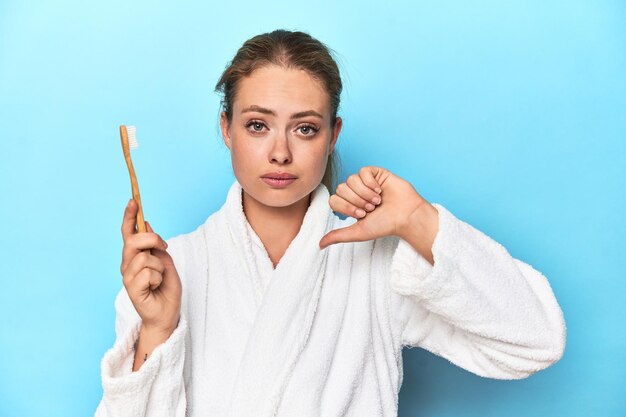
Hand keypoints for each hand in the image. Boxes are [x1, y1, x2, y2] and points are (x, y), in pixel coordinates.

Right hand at [120, 199, 181, 335]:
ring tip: (158, 279)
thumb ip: (155, 245)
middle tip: (163, 248)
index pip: (129, 232)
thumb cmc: (166, 288)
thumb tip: (147, 225)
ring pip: (145, 258)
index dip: (130, 216)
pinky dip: (158, 279)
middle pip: (134, 241)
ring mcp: (127, 277)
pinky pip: (148, 273)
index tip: (133, 201)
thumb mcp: (165, 261)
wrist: (167, 312)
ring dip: (159, 267)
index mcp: (134, 256)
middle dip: (153, 240)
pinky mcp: (131, 289)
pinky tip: (155, 287)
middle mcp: (127, 264)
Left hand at [319, 166, 432, 248]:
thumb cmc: (385, 225)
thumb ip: (338, 235)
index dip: (346, 206)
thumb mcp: (358, 232)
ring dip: (365, 193)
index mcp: (350, 205)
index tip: (362, 215)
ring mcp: (366, 182)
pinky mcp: (376, 173)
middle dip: (356, 200)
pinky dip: (370, 183)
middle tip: (371, 208)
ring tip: (377, 201)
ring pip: (351, 179)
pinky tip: (380, 190)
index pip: (334, 199)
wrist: (406, 216)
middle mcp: (356, 193)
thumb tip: (319, 245)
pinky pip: (363, 171)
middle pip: (341, 188)